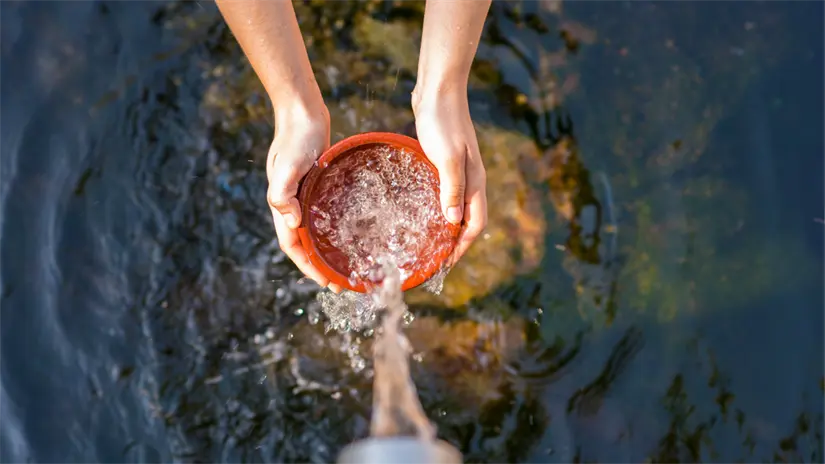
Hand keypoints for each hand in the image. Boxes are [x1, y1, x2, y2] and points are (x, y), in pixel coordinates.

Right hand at [266, 104, 342, 291]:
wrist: (302, 112)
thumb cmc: (295, 138)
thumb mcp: (287, 165)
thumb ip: (282, 193)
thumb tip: (291, 223)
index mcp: (283, 205)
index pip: (293, 246)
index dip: (308, 266)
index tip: (326, 282)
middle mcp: (292, 204)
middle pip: (304, 244)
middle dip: (320, 266)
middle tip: (343, 283)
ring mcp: (304, 195)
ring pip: (315, 231)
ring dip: (327, 250)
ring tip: (347, 264)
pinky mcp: (317, 185)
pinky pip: (324, 214)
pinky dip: (334, 228)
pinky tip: (351, 232)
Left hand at [413, 89, 487, 263]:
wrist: (438, 90)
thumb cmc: (442, 122)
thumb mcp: (447, 157)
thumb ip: (451, 189)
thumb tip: (453, 222)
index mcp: (474, 181)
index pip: (475, 224)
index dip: (462, 247)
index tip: (445, 264)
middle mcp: (470, 180)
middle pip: (468, 220)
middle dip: (455, 243)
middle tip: (434, 260)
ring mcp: (458, 171)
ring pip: (456, 208)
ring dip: (446, 227)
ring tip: (427, 242)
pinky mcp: (444, 162)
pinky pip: (444, 193)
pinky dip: (436, 208)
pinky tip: (420, 211)